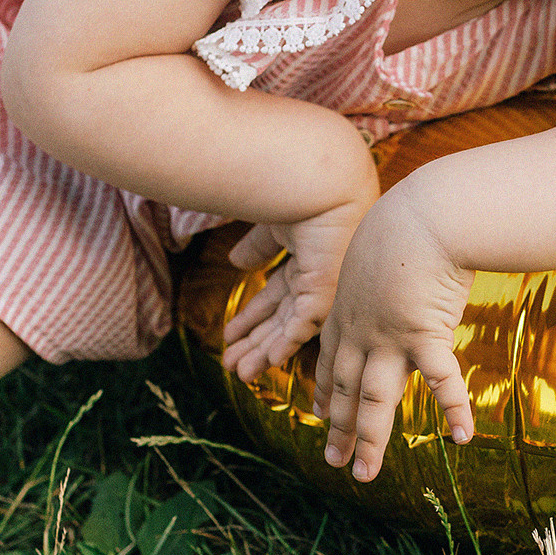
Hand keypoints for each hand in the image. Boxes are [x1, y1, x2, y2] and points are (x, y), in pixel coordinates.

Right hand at [220, 195, 372, 382]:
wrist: (322, 181)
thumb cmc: (300, 193)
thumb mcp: (271, 227)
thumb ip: (256, 248)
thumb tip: (234, 262)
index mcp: (306, 266)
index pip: (275, 301)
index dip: (251, 321)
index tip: (229, 337)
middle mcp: (316, 281)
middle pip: (281, 322)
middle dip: (255, 345)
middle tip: (232, 367)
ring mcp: (323, 289)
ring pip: (290, 330)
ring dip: (264, 352)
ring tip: (240, 374)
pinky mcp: (326, 291)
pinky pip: (304, 325)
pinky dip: (286, 344)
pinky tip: (267, 361)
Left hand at [314, 192, 474, 481]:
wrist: (422, 212)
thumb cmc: (407, 223)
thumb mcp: (378, 251)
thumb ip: (380, 276)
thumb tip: (391, 281)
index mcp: (347, 310)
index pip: (332, 359)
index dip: (327, 390)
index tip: (320, 413)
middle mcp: (361, 330)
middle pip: (348, 389)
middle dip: (340, 428)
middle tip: (334, 461)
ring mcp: (388, 335)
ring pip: (376, 398)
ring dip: (369, 439)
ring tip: (363, 474)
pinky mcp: (422, 332)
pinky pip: (439, 379)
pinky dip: (452, 408)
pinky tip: (462, 437)